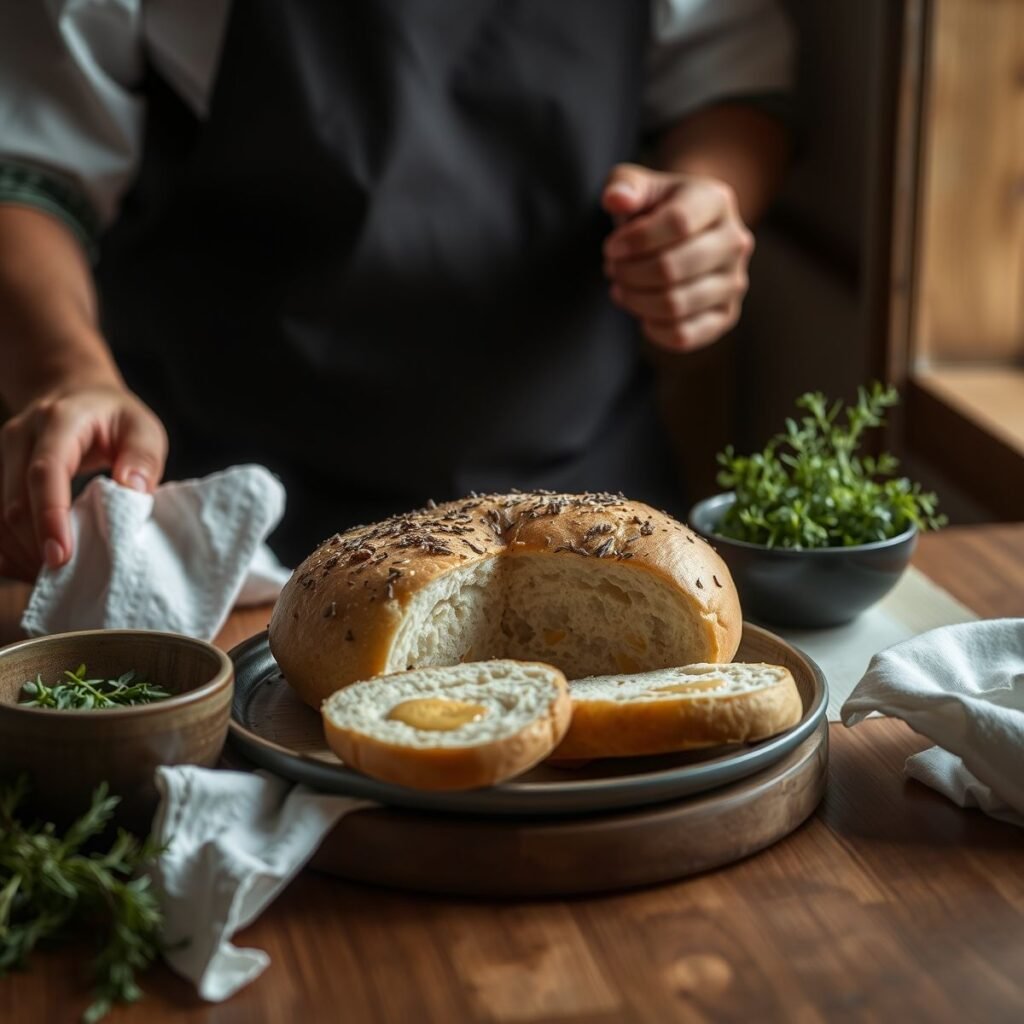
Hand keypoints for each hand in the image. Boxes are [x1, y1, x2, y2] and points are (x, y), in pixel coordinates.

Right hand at [0, 383, 166, 580]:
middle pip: (14, 501)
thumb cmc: (115, 417)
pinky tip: (34, 566)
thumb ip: (142, 458)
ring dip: (22, 553)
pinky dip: (11, 549)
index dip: (50, 516)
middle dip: (35, 546)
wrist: (74, 394)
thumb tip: (133, 493)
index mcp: (59, 422)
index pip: (45, 472)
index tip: (61, 555)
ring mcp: (3, 456)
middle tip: (66, 578)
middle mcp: (21, 437)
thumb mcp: (142, 428)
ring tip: (53, 578)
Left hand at [601, 163, 754, 351]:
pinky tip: (641, 313)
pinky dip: (653, 329)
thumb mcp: (639, 187)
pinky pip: (684, 336)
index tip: (611, 248)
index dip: (635, 240)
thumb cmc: (656, 208)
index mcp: (716, 201)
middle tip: (612, 269)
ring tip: (622, 288)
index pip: (678, 223)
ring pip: (675, 305)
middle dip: (629, 273)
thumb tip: (615, 199)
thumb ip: (624, 185)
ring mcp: (735, 281)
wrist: (687, 231)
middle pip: (672, 269)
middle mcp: (735, 241)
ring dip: (635, 300)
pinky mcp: (726, 315)